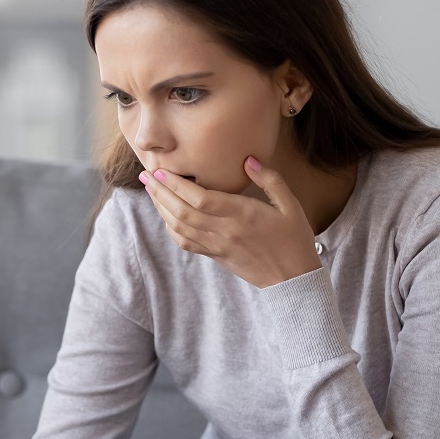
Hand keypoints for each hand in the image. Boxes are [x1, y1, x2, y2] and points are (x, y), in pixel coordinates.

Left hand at [139, 156, 321, 287]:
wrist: (293, 279)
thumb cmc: (294, 239)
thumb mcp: (290, 205)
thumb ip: (269, 179)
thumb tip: (248, 159)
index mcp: (242, 215)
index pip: (200, 198)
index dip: (176, 184)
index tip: (161, 170)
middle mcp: (225, 231)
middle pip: (182, 211)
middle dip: (160, 192)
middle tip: (145, 176)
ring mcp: (218, 246)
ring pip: (179, 227)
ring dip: (161, 209)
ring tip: (151, 191)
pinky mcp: (215, 256)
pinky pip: (186, 243)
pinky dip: (171, 229)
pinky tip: (165, 215)